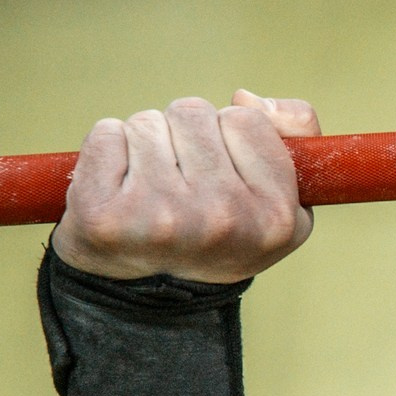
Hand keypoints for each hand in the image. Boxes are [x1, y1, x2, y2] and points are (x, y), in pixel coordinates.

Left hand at [53, 92, 320, 282]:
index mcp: (274, 217)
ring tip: (150, 189)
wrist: (151, 296)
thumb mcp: (280, 199)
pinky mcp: (103, 214)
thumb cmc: (218, 235)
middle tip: (182, 184)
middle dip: (184, 136)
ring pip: (147, 122)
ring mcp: (160, 217)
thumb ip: (292, 136)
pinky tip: (119, 189)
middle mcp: (221, 218)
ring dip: (146, 144)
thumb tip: (247, 99)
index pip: (247, 118)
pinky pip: (105, 134)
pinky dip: (107, 152)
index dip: (230, 136)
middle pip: (194, 113)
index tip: (224, 172)